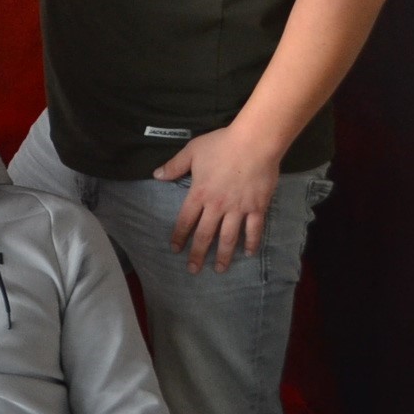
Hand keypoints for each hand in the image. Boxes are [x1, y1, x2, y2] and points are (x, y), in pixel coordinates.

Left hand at [156, 123, 282, 272]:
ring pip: (229, 237)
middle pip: (205, 234)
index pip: (185, 220)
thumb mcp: (192, 152)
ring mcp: (238, 209)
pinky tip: (248, 253)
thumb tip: (156, 175)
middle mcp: (217, 206)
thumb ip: (174, 166)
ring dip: (223, 255)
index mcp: (199, 193)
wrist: (253, 143)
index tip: (175, 249)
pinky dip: (251, 242)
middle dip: (198, 254)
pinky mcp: (257, 207)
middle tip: (193, 270)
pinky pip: (254, 229)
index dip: (179, 236)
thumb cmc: (220, 145)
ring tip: (220, 269)